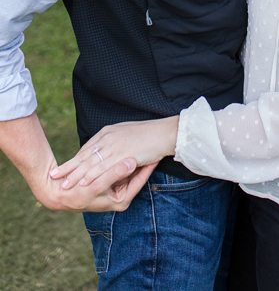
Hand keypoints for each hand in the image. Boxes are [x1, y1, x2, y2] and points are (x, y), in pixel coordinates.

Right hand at [36, 157, 155, 211]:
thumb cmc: (77, 194)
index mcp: (123, 198)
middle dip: (144, 160)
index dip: (148, 167)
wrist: (58, 194)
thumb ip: (114, 174)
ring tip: (146, 144)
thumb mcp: (97, 187)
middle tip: (156, 147)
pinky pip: (118, 167)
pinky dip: (121, 158)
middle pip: (136, 174)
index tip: (158, 155)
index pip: (140, 180)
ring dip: (134, 157)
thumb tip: (132, 162)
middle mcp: (121, 194)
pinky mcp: (110, 180)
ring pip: (128, 169)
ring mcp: (115, 188)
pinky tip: (127, 146)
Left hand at [50, 117, 177, 191]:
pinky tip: (84, 183)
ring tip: (65, 184)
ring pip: (91, 163)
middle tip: (54, 176)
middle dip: (68, 167)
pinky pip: (104, 168)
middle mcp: (108, 138)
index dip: (74, 158)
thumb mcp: (127, 133)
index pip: (87, 148)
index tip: (63, 167)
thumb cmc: (150, 133)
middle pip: (84, 156)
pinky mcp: (122, 155)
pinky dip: (92, 176)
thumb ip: (114, 139)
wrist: (165, 132)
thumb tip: (106, 146)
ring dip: (76, 175)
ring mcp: (115, 146)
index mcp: (108, 132)